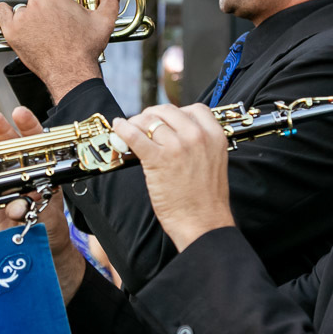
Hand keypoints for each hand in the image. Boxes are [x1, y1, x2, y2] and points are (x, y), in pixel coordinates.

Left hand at [0, 0, 119, 101]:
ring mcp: (22, 17)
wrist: (71, 72)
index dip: (51, 0)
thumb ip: (109, 1)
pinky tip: (12, 19)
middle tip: (48, 24)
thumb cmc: (86, 48)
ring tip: (37, 30)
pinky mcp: (12, 31)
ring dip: (26, 16)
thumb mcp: (104, 22)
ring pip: (20, 8)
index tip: (54, 10)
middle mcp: (36, 2)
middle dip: (41, 9)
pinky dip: (5, 14)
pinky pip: (2, 13)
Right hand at [0, 107, 86, 301]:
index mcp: (41, 171)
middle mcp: (21, 174)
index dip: (28, 127)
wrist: (42, 254)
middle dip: (1, 131)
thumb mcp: (49, 220)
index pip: (36, 144)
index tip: (19, 113)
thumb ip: (34, 211)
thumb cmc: (51, 229)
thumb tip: (17, 203)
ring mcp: (3, 187)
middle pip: (10, 148)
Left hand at [113, 104, 234, 251]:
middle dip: (152, 116)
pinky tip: (118, 129)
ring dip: (136, 123)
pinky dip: (123, 129)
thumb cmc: (206, 199)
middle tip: (143, 125)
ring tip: (130, 131)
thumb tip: (173, 132)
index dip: (175, 114)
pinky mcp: (158, 159)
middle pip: (167, 111)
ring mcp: (177, 146)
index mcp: (214, 135)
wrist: (204, 224)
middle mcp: (197, 136)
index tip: (165, 121)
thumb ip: (199, 144)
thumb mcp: (213, 161)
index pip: (193, 109)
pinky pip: (135, 135)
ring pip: (149, 120)